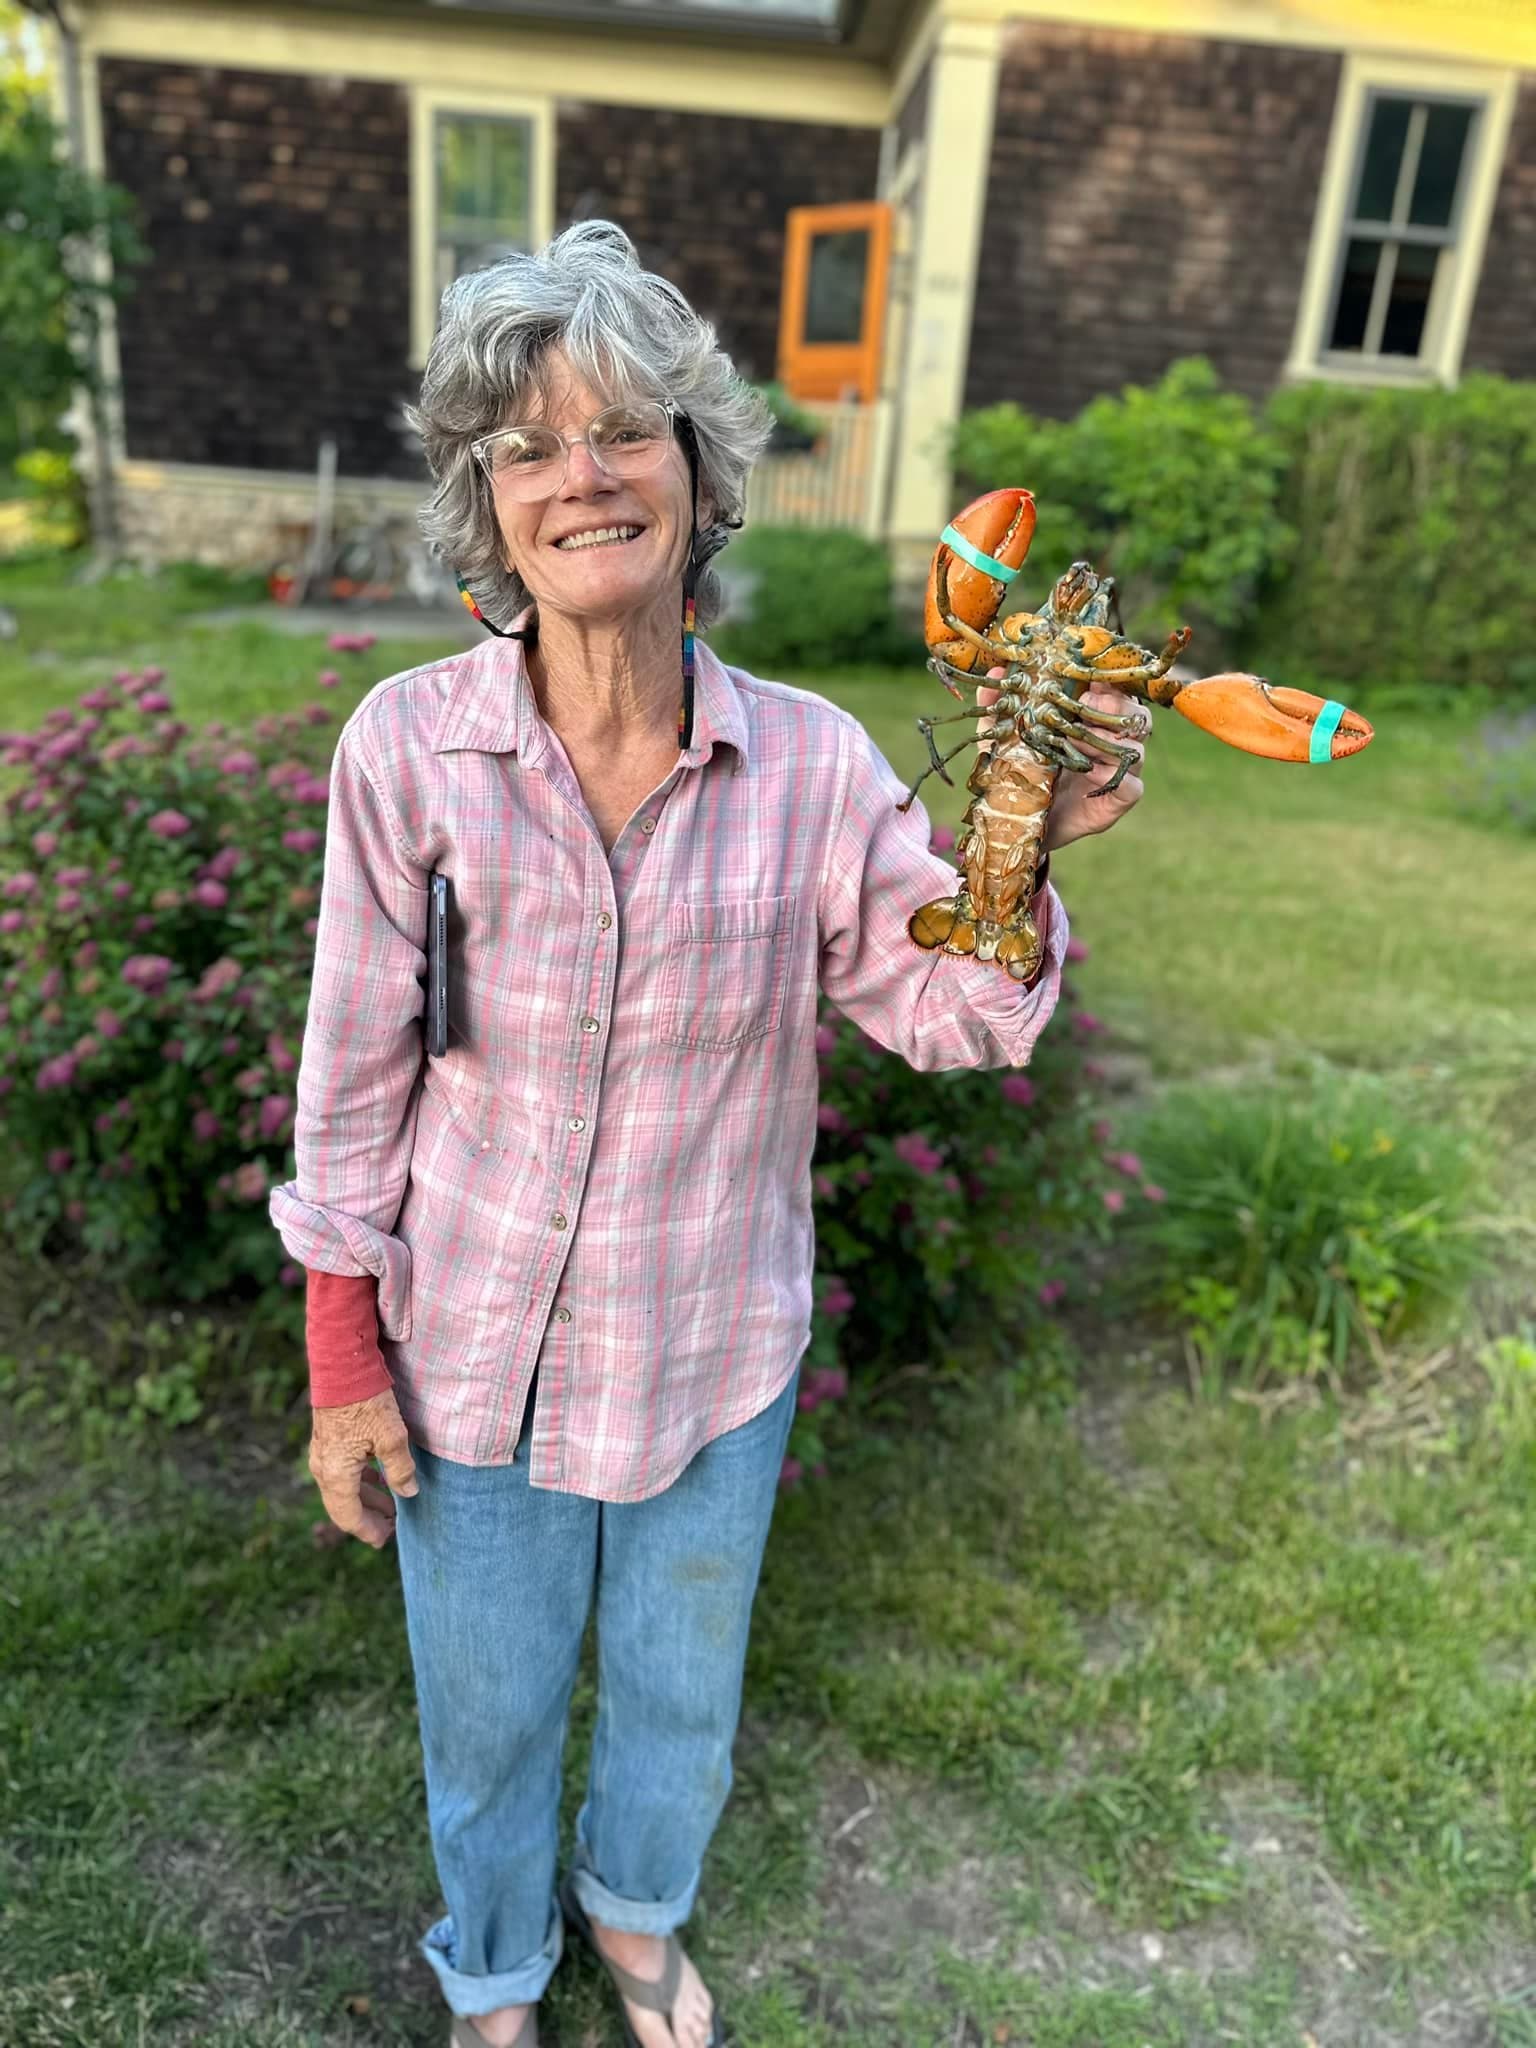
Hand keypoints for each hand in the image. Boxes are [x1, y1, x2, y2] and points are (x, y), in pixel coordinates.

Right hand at [308, 1387, 418, 1548]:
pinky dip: (359, 1482)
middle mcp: (324, 1469)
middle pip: (343, 1507)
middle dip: (367, 1520)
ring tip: (389, 1506)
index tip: (385, 1540)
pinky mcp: (327, 1442)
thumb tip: (408, 1494)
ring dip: (365, 1500)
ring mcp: (322, 1455)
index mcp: (337, 1474)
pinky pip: (341, 1473)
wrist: (342, 1367)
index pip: (349, 1516)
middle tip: (390, 1529)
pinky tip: (378, 1478)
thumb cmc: (366, 1401)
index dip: (367, 1531)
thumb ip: (401, 1469)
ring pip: (342, 1490)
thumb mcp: (392, 1437)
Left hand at [977, 671, 1147, 853]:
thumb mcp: (1005, 738)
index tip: (1088, 677)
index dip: (1108, 682)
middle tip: (1085, 706)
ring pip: (1136, 747)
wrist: (1024, 821)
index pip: (1116, 692)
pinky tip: (1089, 777)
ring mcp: (1122, 769)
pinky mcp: (1122, 797)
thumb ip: (1001, 706)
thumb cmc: (1022, 772)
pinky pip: (1132, 784)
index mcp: (1094, 719)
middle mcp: (1114, 740)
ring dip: (1108, 742)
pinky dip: (1113, 778)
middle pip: (1137, 715)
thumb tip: (998, 670)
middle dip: (1115, 706)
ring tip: (1077, 742)